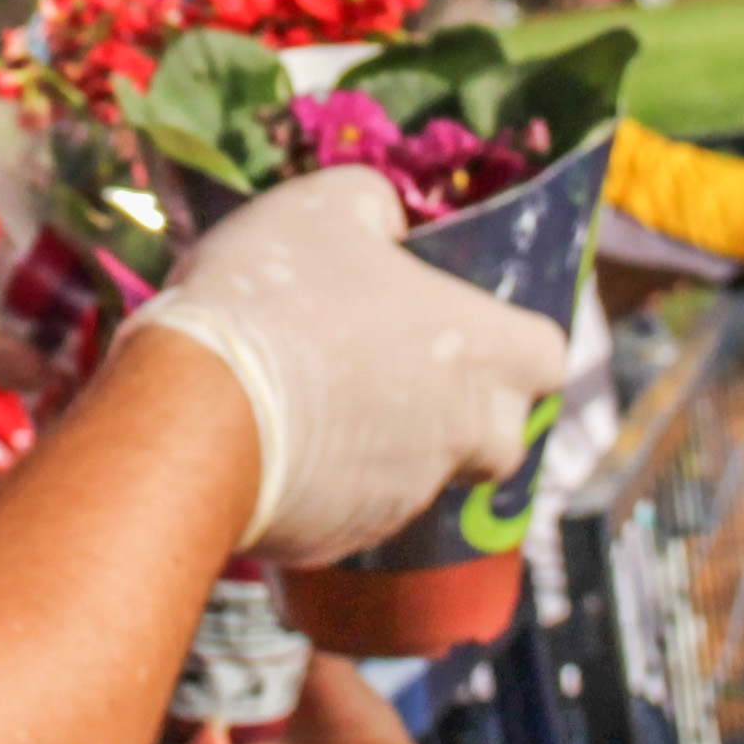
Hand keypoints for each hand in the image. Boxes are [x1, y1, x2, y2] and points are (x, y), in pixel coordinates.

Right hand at [116, 168, 570, 563]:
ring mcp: (406, 494)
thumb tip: (385, 224)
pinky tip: (277, 441)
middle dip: (467, 412)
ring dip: (390, 442)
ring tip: (317, 399)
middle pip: (503, 433)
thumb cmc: (272, 298)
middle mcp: (463, 433)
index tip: (472, 324)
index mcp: (480, 350)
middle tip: (399, 370)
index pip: (551, 357)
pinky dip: (333, 481)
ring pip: (426, 474)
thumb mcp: (325, 205)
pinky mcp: (346, 538)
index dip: (518, 341)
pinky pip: (357, 507)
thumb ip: (376, 208)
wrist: (192, 412)